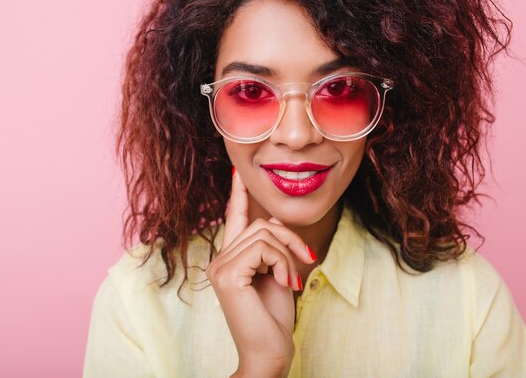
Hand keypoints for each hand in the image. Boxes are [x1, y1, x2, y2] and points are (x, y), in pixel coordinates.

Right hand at [206, 169, 315, 377]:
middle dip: (289, 238)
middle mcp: (220, 260)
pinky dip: (282, 262)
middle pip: (259, 223)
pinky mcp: (228, 274)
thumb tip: (270, 219)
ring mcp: (220, 266)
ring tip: (293, 280)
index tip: (238, 172)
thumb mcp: (277, 274)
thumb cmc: (273, 319)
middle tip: (306, 262)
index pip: (233, 219)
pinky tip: (287, 283)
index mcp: (230, 259)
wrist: (268, 353)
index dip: (237, 195)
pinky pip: (263, 248)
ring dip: (288, 254)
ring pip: (264, 233)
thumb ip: (271, 248)